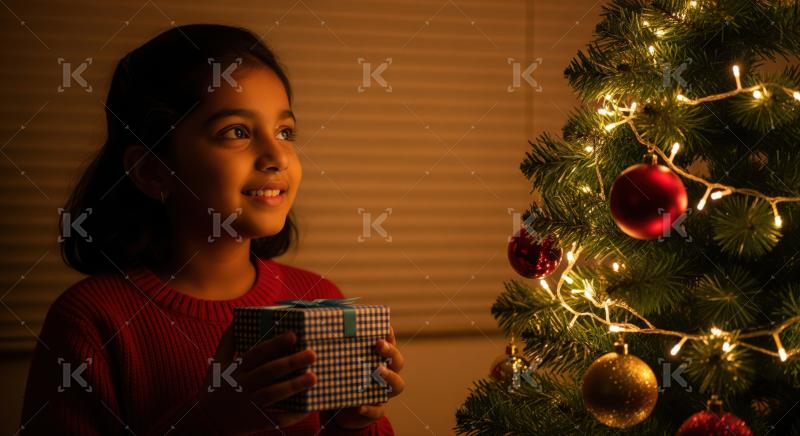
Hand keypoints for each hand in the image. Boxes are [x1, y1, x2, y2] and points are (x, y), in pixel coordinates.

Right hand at [197, 324, 316, 434]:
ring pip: (273, 394)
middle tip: (312, 354)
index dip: (275, 344)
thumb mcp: (216, 364)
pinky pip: (276, 419)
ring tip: (314, 377)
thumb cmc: (215, 389)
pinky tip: (307, 407)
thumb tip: (236, 319)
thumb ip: (227, 342)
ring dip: (294, 386)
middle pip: (268, 372)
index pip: (256, 354)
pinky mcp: (255, 422)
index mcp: (235, 370)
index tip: (294, 335)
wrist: (205, 424)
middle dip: (291, 363)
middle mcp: (241, 386)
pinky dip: (292, 415)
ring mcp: (249, 405)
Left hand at [322, 326, 404, 430]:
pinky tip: (359, 406)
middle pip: (397, 360)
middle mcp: (386, 373)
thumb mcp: (341, 362)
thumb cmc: (342, 378)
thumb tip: (322, 327)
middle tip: (378, 344)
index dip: (389, 334)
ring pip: (397, 385)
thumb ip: (337, 349)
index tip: (384, 326)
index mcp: (379, 359)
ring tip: (379, 371)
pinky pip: (378, 410)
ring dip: (390, 377)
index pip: (389, 343)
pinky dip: (369, 408)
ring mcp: (383, 392)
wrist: (341, 410)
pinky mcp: (375, 410)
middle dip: (390, 351)